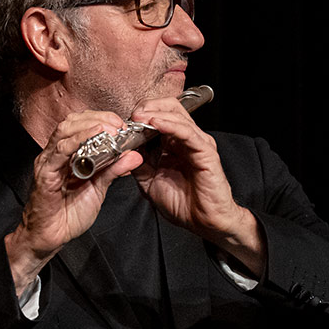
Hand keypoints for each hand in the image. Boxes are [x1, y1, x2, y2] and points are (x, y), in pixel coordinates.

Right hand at [5, 111, 142, 294]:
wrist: (51, 236)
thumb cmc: (70, 212)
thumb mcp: (99, 187)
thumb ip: (114, 169)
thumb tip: (135, 155)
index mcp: (68, 153)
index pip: (82, 123)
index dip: (102, 118)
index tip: (122, 124)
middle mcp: (56, 153)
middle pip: (73, 121)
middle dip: (97, 118)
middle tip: (118, 124)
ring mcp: (48, 162)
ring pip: (64, 131)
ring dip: (88, 126)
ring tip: (108, 129)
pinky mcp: (45, 175)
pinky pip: (58, 153)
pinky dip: (74, 142)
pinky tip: (89, 138)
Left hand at [130, 97, 266, 277]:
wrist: (204, 222)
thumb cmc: (183, 204)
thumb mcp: (149, 182)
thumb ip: (138, 164)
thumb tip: (123, 150)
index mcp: (173, 144)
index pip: (158, 115)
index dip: (140, 115)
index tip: (123, 123)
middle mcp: (186, 139)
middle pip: (168, 107)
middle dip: (147, 107)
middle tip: (132, 116)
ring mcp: (197, 143)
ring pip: (177, 114)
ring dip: (156, 112)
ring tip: (139, 117)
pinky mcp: (205, 151)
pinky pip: (187, 132)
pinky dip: (170, 124)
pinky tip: (156, 123)